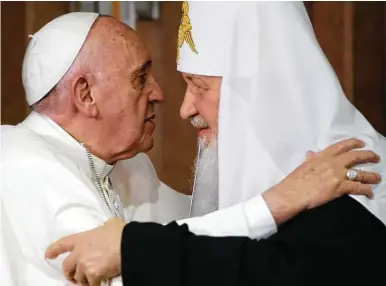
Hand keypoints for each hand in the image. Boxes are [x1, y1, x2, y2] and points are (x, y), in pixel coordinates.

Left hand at [45, 217, 125, 285]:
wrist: (127, 244)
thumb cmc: (119, 232)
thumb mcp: (110, 224)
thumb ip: (103, 228)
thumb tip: (108, 228)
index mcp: (82, 239)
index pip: (63, 244)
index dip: (54, 250)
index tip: (48, 255)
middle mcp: (79, 253)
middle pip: (66, 267)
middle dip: (69, 273)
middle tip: (74, 277)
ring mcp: (85, 265)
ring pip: (78, 278)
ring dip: (84, 280)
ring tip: (90, 280)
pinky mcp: (93, 275)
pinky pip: (91, 284)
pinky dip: (95, 284)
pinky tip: (101, 282)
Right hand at [263, 138, 380, 224]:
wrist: (292, 193)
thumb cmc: (294, 181)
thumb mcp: (302, 165)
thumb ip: (310, 159)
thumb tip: (311, 154)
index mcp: (322, 156)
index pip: (342, 146)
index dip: (354, 143)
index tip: (361, 143)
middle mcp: (332, 163)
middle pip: (356, 156)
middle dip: (368, 156)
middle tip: (375, 157)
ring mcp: (337, 175)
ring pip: (360, 173)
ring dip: (371, 175)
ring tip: (377, 177)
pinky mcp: (340, 187)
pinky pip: (358, 187)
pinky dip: (366, 190)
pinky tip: (370, 192)